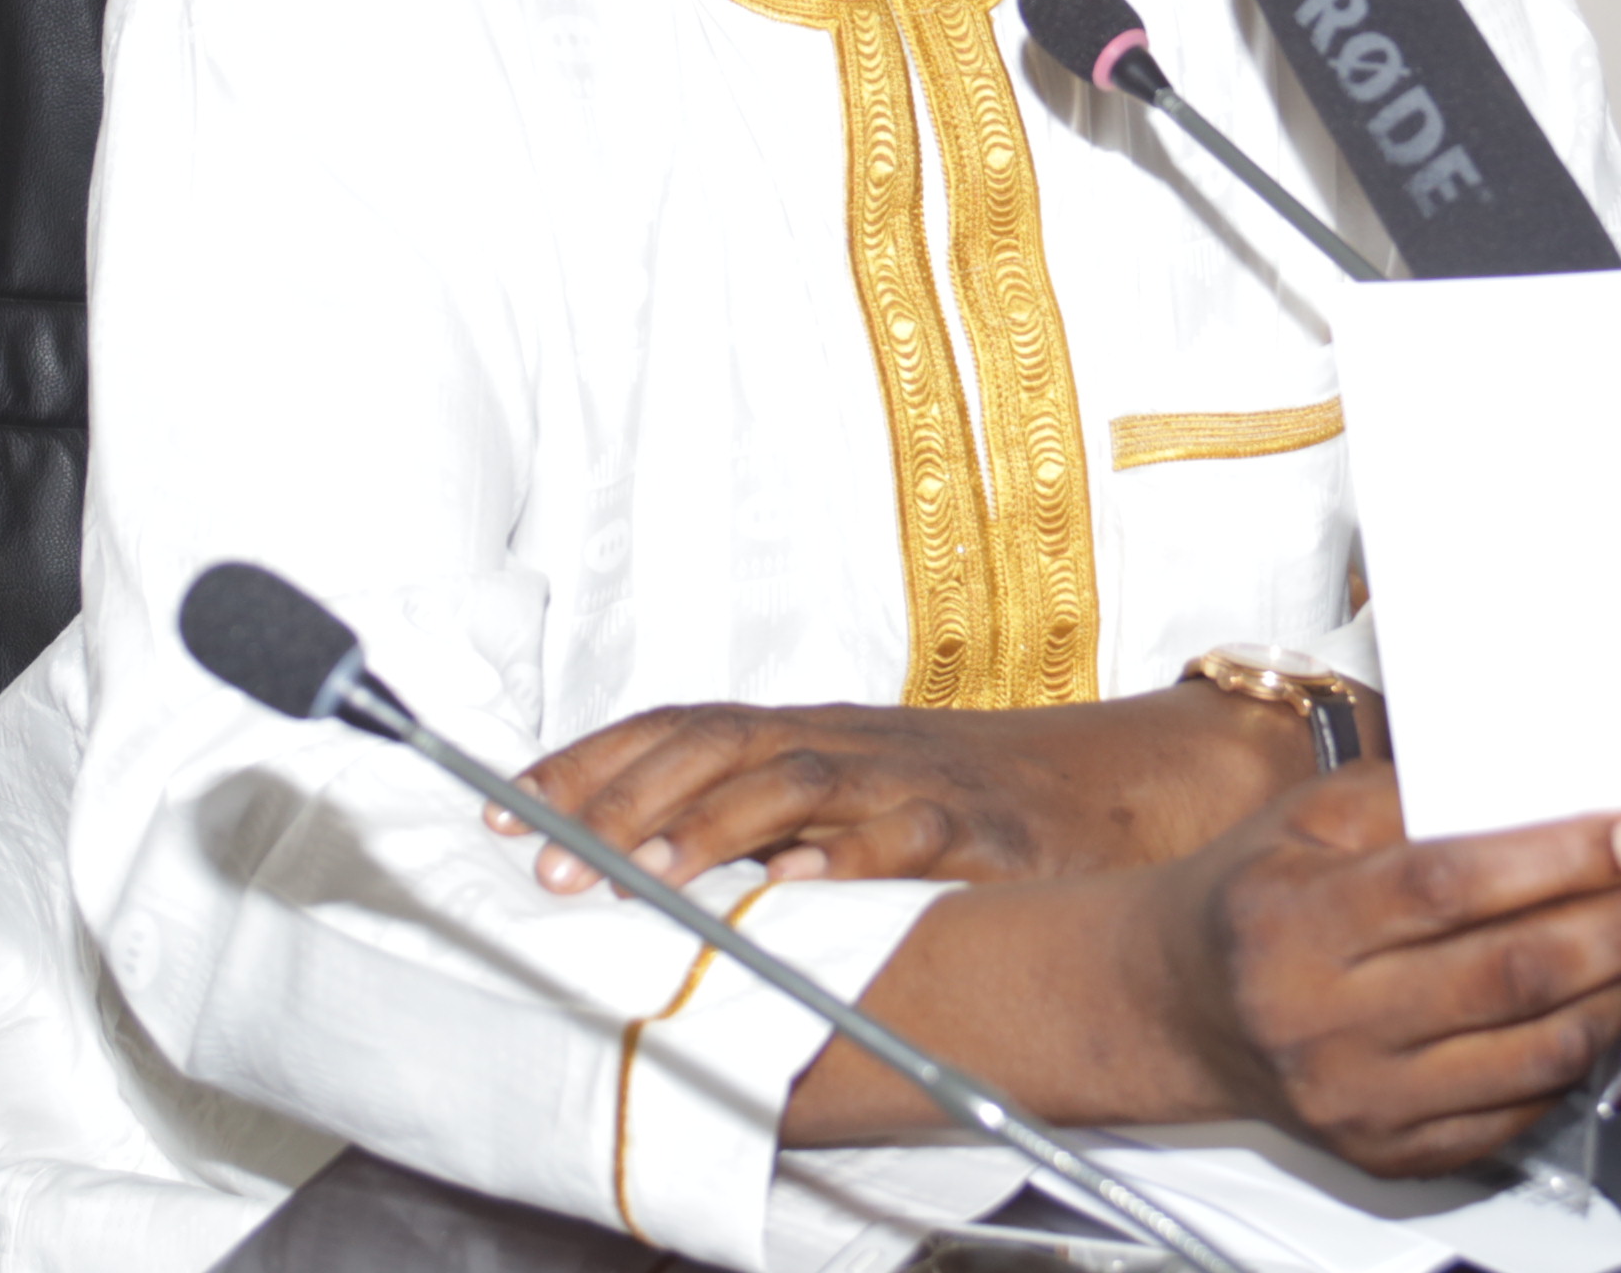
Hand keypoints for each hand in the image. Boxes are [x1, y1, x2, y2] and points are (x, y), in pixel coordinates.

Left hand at [493, 683, 1330, 891]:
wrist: (1114, 781)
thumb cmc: (965, 800)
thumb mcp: (848, 792)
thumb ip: (755, 815)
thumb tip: (626, 856)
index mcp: (803, 732)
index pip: (673, 730)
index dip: (588, 764)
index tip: (506, 808)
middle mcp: (843, 743)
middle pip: (713, 752)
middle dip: (623, 806)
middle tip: (552, 865)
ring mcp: (906, 781)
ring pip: (794, 785)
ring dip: (714, 829)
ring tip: (649, 877)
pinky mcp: (971, 830)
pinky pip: (902, 840)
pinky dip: (846, 861)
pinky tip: (798, 890)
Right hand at [1141, 768, 1620, 1175]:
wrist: (1178, 1010)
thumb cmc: (1253, 896)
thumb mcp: (1303, 819)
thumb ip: (1409, 802)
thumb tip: (1541, 789)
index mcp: (1297, 923)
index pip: (1448, 887)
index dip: (1557, 858)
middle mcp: (1328, 1024)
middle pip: (1509, 974)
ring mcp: (1365, 1102)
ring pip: (1533, 1052)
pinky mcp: (1394, 1155)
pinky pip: (1520, 1111)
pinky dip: (1581, 1051)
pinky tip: (1610, 995)